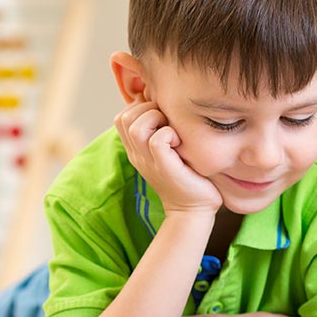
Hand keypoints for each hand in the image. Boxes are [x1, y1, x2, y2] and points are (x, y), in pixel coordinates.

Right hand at [114, 99, 221, 213]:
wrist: (193, 210)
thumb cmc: (187, 176)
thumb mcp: (168, 150)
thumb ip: (161, 131)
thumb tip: (165, 106)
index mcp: (136, 149)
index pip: (122, 116)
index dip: (141, 107)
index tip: (161, 116)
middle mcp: (137, 154)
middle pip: (125, 117)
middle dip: (148, 109)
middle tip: (167, 122)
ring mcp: (148, 162)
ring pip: (136, 127)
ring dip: (156, 120)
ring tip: (172, 131)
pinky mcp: (164, 168)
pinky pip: (156, 141)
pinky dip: (169, 134)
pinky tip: (180, 143)